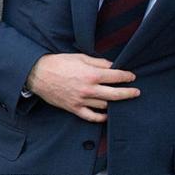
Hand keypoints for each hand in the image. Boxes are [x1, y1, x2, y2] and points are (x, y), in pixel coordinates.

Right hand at [25, 53, 139, 122]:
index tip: (132, 77)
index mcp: (91, 74)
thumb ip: (99, 62)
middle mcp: (88, 89)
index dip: (127, 76)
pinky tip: (108, 115)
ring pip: (105, 106)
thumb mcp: (81, 57)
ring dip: (116, 104)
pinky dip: (101, 117)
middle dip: (128, 93)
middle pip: (115, 94)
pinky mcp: (73, 108)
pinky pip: (91, 117)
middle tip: (136, 92)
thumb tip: (112, 66)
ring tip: (123, 101)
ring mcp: (81, 100)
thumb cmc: (59, 63)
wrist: (38, 74)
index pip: (116, 76)